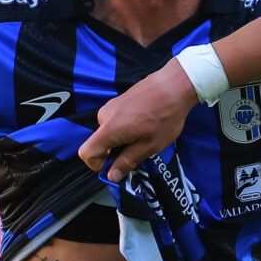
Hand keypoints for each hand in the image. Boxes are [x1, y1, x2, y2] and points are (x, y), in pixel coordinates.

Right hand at [79, 66, 199, 182]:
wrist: (175, 85)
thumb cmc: (165, 116)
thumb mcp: (149, 146)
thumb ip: (127, 161)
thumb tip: (112, 175)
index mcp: (109, 129)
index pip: (86, 153)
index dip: (97, 165)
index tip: (115, 166)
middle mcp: (104, 116)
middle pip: (99, 144)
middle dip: (115, 152)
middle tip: (140, 149)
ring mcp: (110, 106)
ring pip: (108, 133)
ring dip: (122, 140)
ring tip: (145, 134)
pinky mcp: (118, 101)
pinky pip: (114, 122)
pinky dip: (125, 129)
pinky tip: (145, 124)